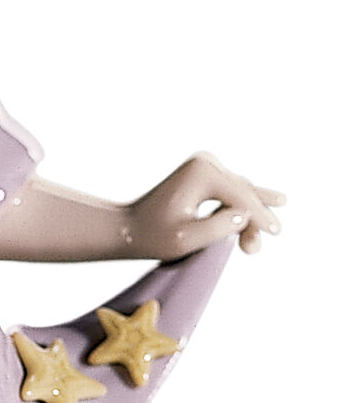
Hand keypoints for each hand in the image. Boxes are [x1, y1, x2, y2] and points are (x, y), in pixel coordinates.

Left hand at [128, 153, 284, 260]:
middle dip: (256, 218)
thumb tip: (245, 216)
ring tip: (275, 223)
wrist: (128, 227)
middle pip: (243, 193)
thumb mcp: (185, 240)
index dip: (260, 217)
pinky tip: (273, 200)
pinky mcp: (204, 173)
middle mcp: (205, 163)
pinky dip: (246, 202)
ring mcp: (204, 166)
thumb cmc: (152, 237)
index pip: (242, 198)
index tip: (275, 233)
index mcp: (202, 174)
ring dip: (253, 212)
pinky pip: (232, 190)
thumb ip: (217, 228)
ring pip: (240, 191)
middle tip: (270, 238)